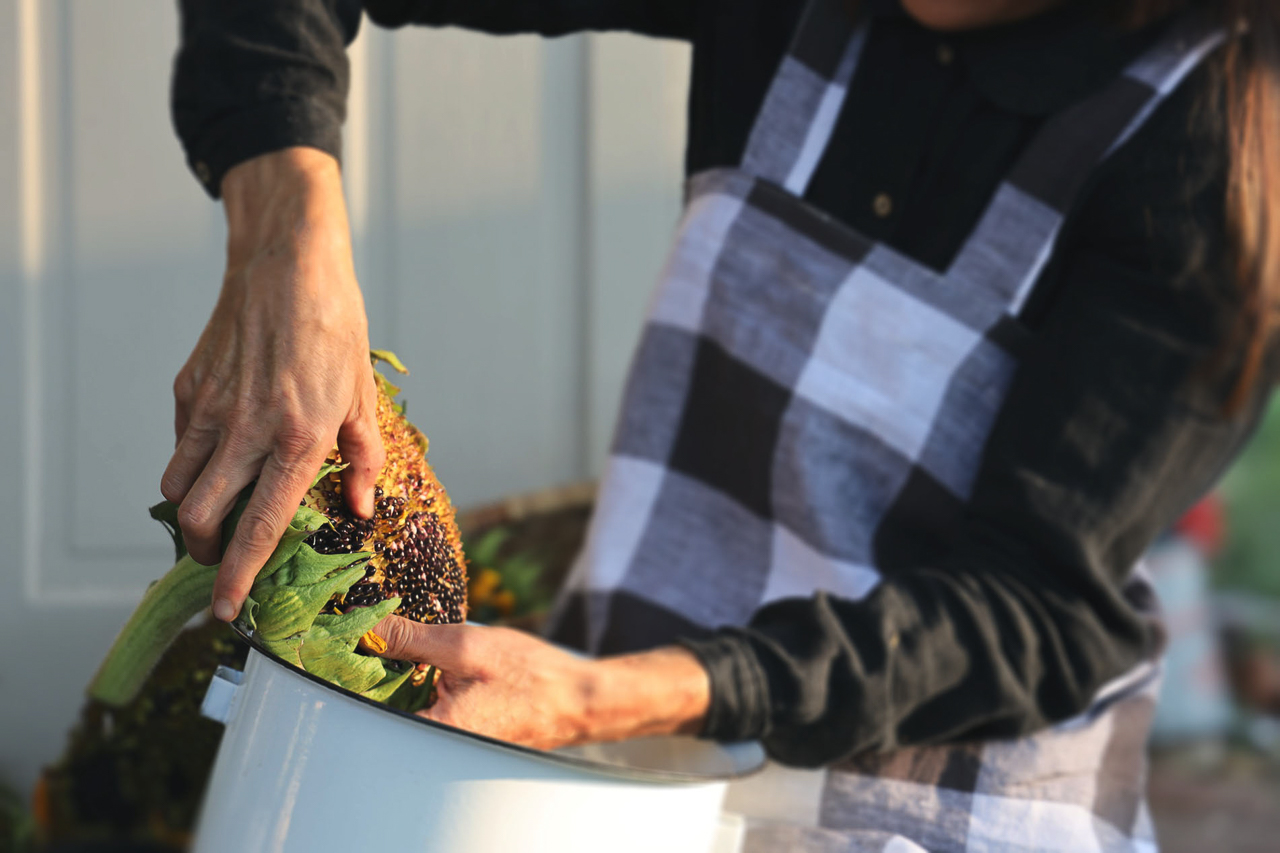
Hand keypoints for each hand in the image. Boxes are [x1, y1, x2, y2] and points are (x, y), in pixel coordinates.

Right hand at [161, 147, 384, 621]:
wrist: (288, 263)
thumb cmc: (335, 328)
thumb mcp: (364, 395)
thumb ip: (361, 459)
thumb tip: (358, 509)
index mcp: (297, 438)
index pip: (259, 527)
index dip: (241, 578)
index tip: (227, 612)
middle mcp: (246, 430)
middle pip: (200, 519)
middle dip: (208, 554)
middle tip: (225, 560)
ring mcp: (209, 408)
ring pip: (177, 487)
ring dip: (192, 514)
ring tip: (217, 517)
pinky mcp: (188, 388)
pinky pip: (179, 445)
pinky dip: (192, 465)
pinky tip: (220, 457)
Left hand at [373, 617, 711, 750]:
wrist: (578, 698)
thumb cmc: (530, 676)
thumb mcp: (468, 646)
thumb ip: (413, 639)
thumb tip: (368, 626)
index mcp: (433, 729)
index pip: (367, 704)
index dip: (348, 670)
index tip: (336, 639)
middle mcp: (434, 743)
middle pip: (379, 706)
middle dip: (369, 669)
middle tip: (363, 632)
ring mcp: (445, 739)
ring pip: (400, 704)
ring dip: (392, 674)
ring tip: (389, 640)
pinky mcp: (455, 729)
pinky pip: (421, 706)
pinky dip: (414, 682)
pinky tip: (421, 660)